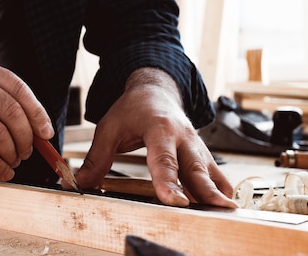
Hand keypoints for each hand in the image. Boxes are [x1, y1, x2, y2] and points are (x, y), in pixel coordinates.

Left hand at [74, 69, 236, 207]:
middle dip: (204, 191)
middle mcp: (183, 138)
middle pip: (195, 168)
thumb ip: (97, 157)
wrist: (155, 92)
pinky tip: (225, 208)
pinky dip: (222, 190)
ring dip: (218, 194)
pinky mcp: (204, 155)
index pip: (164, 159)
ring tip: (227, 215)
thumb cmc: (133, 109)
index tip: (173, 200)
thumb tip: (81, 182)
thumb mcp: (109, 127)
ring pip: (211, 173)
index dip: (169, 180)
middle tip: (213, 211)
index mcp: (159, 128)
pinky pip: (218, 175)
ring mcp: (197, 147)